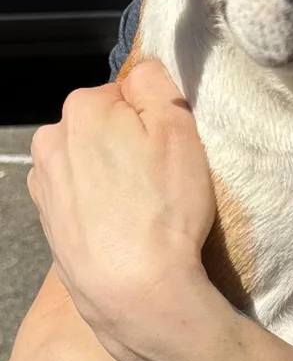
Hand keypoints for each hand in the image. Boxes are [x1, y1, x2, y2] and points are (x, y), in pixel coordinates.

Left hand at [27, 61, 215, 345]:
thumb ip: (156, 82)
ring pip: (93, 157)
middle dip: (133, 141)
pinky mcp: (48, 218)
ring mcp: (46, 181)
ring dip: (116, 170)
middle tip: (163, 175)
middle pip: (106, 123)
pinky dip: (103, 200)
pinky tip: (124, 222)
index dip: (156, 116)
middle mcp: (53, 138)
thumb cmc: (164, 208)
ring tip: (145, 204)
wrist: (134, 290)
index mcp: (84, 107)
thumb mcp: (179, 127)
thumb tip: (141, 70)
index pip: (129, 91)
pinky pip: (83, 191)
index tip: (172, 146)